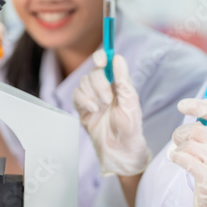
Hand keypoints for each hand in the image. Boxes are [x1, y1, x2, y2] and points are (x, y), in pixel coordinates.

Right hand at [72, 50, 150, 176]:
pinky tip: (93, 110)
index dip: (102, 57)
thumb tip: (117, 58)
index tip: (102, 62)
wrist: (119, 149)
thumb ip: (123, 79)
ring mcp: (92, 97)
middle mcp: (105, 87)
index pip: (107, 62)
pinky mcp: (82, 107)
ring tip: (102, 107)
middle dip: (99, 83)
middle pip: (93, 71)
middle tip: (108, 99)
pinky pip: (76, 95)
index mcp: (118, 82)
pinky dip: (84, 101)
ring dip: (93, 93)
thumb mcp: (130, 101)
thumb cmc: (130, 127)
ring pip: (83, 82)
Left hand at [170, 98, 206, 206]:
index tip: (181, 106)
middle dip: (180, 135)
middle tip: (179, 143)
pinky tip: (179, 162)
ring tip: (183, 157)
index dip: (198, 106)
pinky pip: (185, 159)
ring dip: (178, 150)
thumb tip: (188, 105)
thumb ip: (206, 127)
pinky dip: (177, 159)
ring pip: (188, 145)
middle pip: (195, 130)